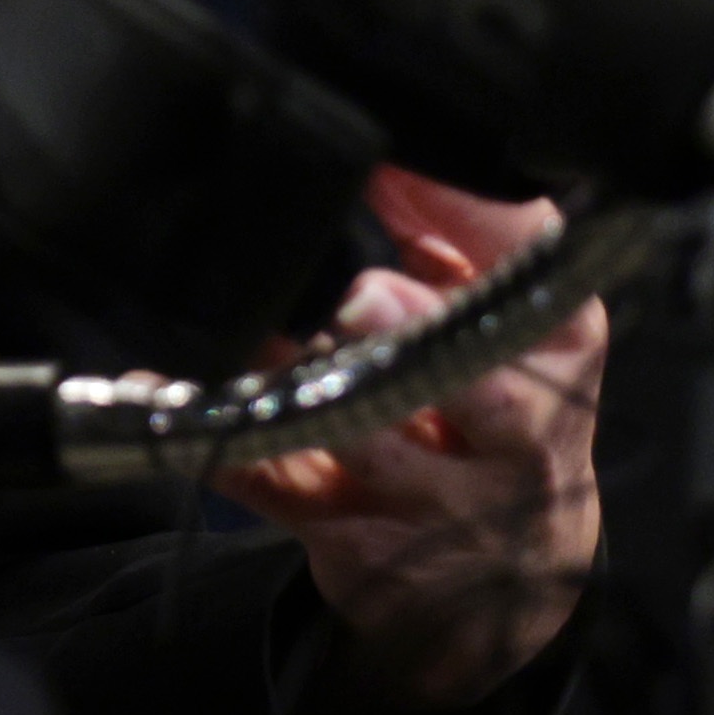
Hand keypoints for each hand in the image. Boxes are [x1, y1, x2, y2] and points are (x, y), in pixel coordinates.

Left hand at [214, 168, 606, 709]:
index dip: (469, 219)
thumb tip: (389, 145)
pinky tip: (158, 386)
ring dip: (305, 382)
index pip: (538, 279)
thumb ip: (460, 227)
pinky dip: (210, 435)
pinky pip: (269, 483)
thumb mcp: (509, 315)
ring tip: (263, 336)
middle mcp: (512, 432)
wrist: (506, 568)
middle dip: (419, 339)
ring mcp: (433, 497)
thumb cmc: (501, 406)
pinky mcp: (351, 536)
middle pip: (486, 392)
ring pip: (366, 439)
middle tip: (362, 298)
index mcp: (555, 349)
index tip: (391, 163)